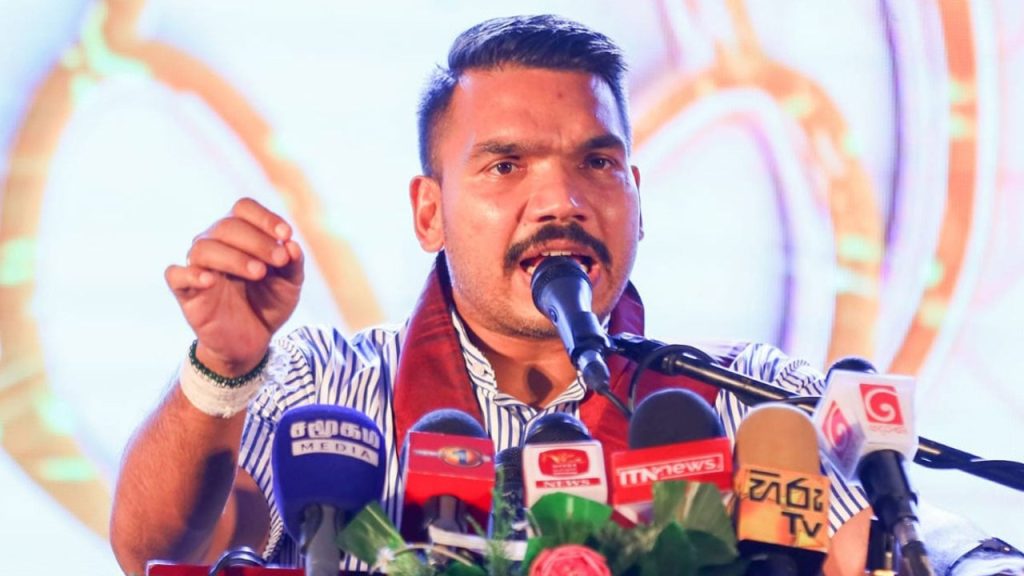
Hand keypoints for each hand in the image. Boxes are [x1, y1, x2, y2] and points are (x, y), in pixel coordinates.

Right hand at [166, 198, 303, 375]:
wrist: (253, 341)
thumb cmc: (268, 304)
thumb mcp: (289, 285)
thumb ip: (293, 264)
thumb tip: (292, 245)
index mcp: (240, 235)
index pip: (244, 209)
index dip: (264, 218)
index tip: (286, 235)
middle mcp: (215, 244)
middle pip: (226, 226)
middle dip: (257, 241)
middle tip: (279, 260)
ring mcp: (198, 266)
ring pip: (204, 247)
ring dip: (234, 257)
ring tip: (260, 272)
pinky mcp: (185, 291)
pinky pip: (176, 275)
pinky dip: (191, 274)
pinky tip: (211, 281)